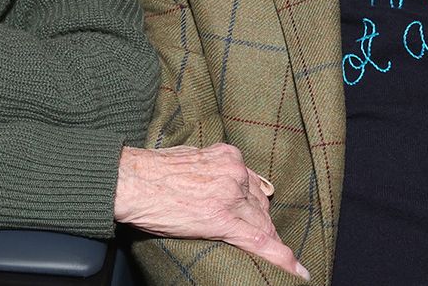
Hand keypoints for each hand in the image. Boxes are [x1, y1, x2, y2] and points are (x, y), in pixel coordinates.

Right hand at [114, 144, 308, 279]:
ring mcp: (230, 195)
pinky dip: (281, 258)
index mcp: (228, 156)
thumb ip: (211, 169)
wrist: (131, 181)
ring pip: (261, 223)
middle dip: (260, 225)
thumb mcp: (190, 158)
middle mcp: (234, 172)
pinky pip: (258, 240)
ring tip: (281, 261)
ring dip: (267, 240)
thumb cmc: (151, 171)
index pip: (253, 186)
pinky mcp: (222, 219)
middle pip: (260, 205)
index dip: (258, 207)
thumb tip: (216, 182)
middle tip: (262, 241)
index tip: (262, 218)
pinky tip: (296, 271)